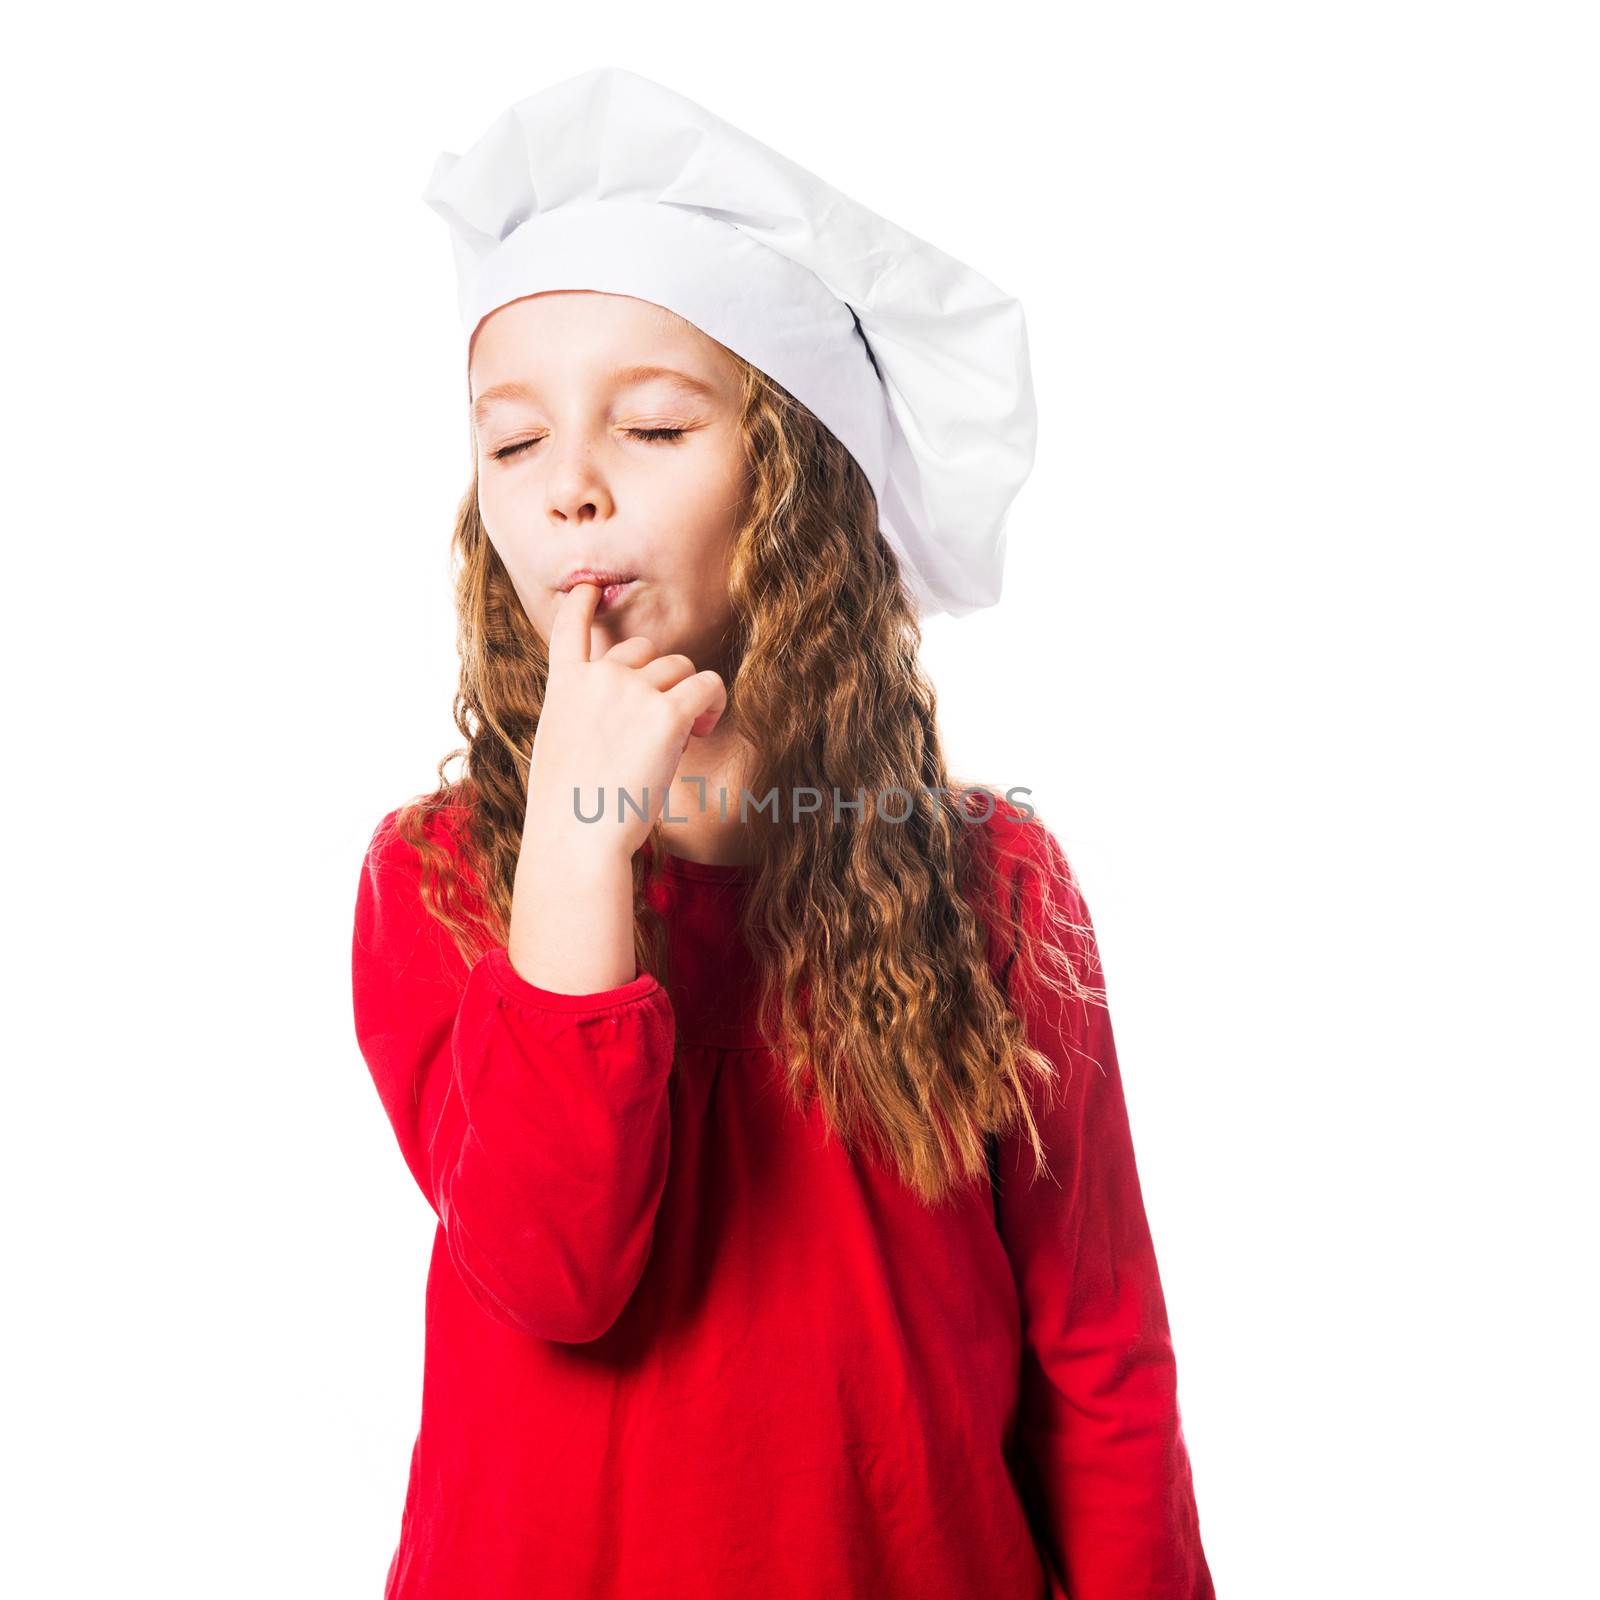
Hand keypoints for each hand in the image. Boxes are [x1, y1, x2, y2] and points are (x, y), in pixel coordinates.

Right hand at [525, 581, 728, 863]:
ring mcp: (632, 690)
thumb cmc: (568, 810)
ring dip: (688, 693)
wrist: (576, 838)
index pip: (570, 628)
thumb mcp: (560, 748)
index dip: (582, 603)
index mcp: (563, 686)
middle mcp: (598, 676)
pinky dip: (715, 702)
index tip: (589, 588)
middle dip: (659, 678)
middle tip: (664, 722)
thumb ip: (584, 717)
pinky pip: (708, 686)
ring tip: (687, 734)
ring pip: (680, 666)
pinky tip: (703, 729)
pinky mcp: (668, 713)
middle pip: (644, 649)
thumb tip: (622, 718)